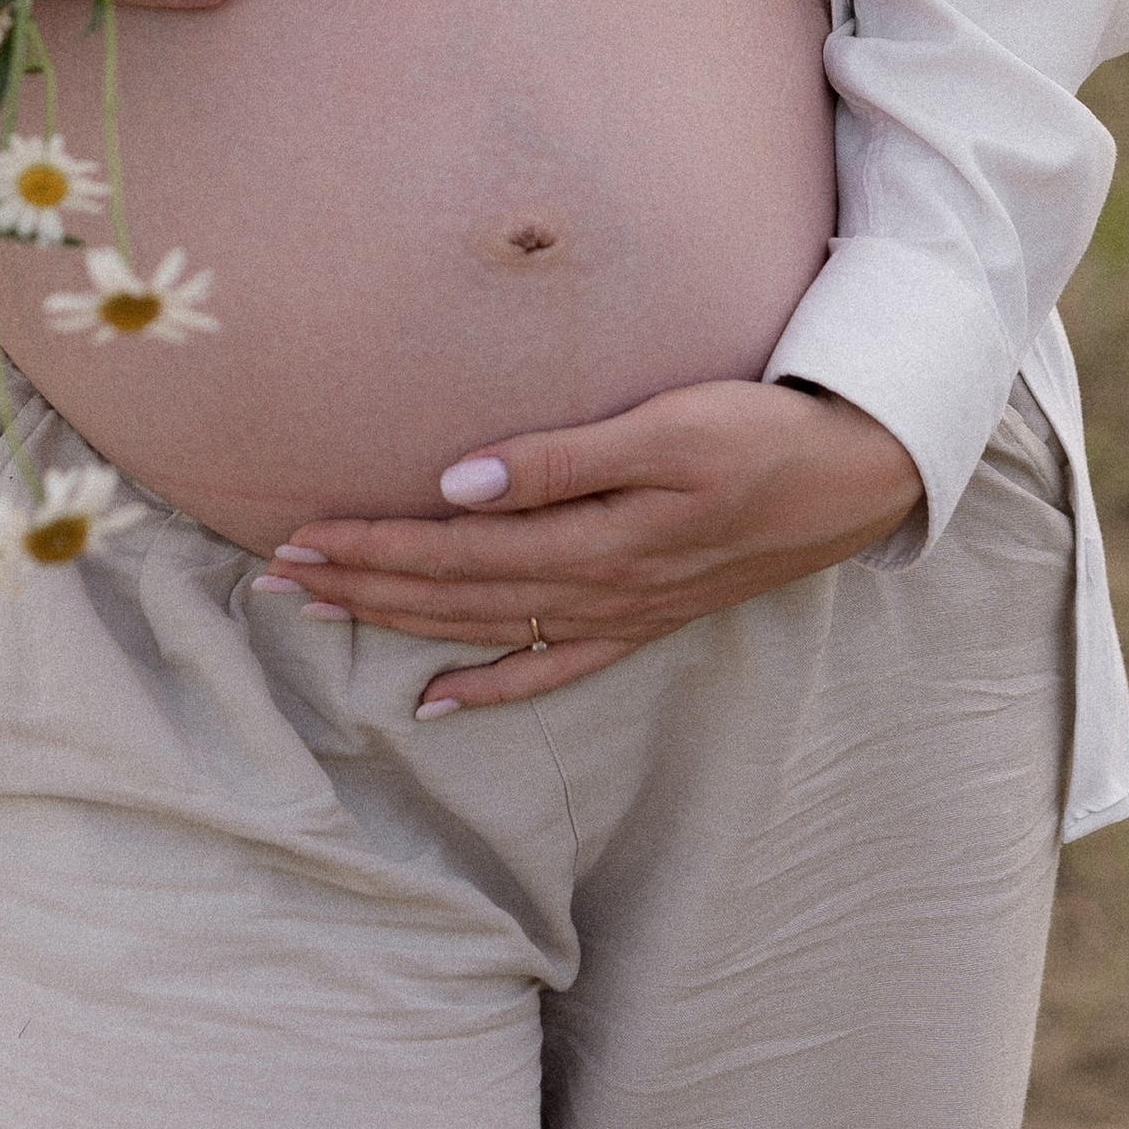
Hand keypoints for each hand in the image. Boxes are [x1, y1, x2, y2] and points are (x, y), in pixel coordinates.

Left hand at [262, 380, 925, 716]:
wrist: (854, 475)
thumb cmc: (758, 433)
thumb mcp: (664, 429)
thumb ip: (559, 461)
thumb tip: (456, 484)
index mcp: (592, 540)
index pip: (452, 550)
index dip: (371, 547)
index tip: (296, 539)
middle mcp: (596, 590)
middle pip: (453, 595)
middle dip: (360, 587)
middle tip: (274, 578)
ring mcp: (620, 613)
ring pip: (486, 628)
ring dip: (400, 622)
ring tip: (323, 613)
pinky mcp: (644, 618)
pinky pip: (552, 668)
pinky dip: (489, 687)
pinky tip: (435, 699)